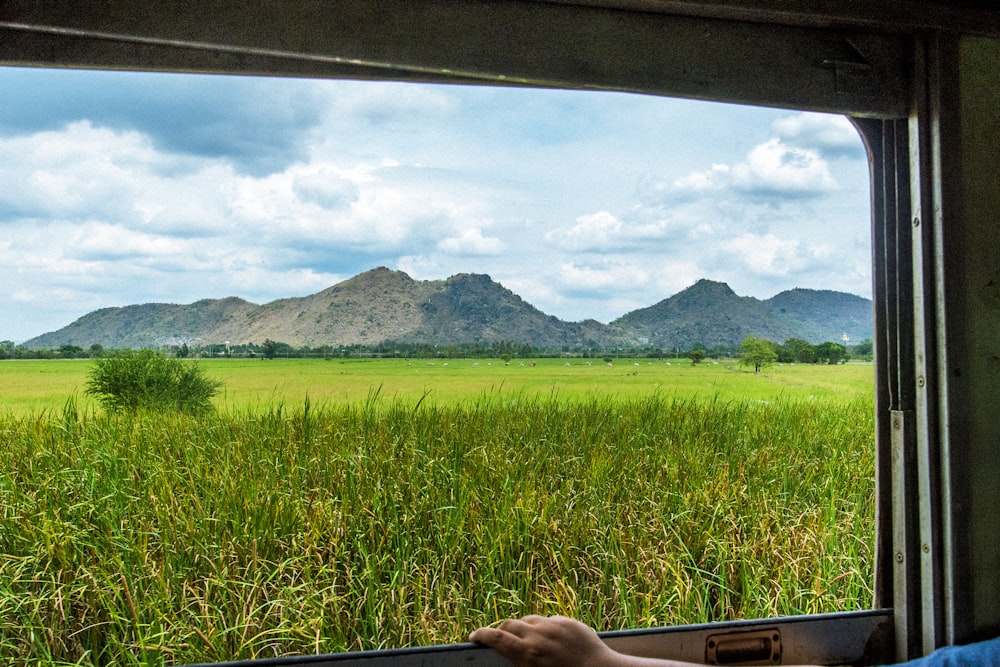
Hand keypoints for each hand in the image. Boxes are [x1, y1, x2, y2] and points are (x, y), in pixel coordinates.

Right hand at [470, 615, 624, 666]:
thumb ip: (521, 662)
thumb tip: (513, 654)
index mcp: (528, 654)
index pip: (496, 637)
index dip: (481, 634)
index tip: (474, 636)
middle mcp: (538, 636)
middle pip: (509, 625)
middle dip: (500, 631)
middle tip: (498, 639)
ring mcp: (554, 626)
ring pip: (529, 620)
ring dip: (523, 629)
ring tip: (526, 641)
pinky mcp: (569, 622)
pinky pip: (550, 621)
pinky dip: (545, 629)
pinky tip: (551, 642)